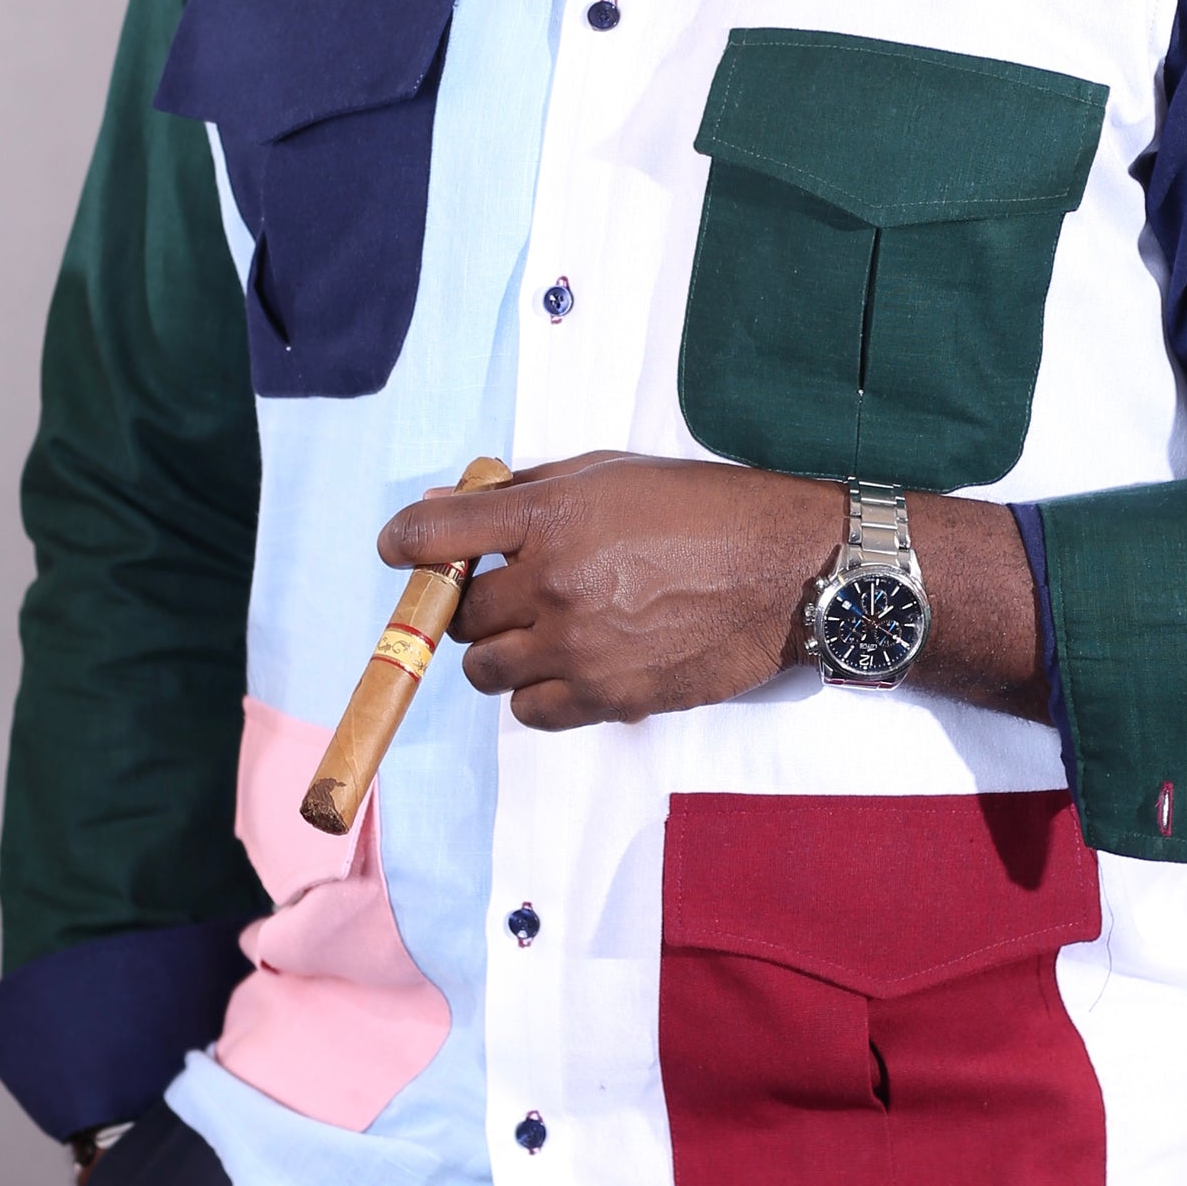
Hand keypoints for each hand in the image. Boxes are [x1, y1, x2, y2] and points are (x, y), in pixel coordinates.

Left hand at [378, 455, 840, 730]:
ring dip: (501, 651)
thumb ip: (520, 492)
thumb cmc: (701, 510)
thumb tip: (442, 507)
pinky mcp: (606, 697)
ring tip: (544, 630)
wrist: (782, 570)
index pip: (433, 535)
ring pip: (486, 669)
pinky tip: (569, 666)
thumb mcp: (607, 474)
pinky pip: (530, 711)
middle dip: (469, 603)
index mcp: (550, 515)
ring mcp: (577, 646)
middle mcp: (553, 582)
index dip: (406, 544)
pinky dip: (537, 694)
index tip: (404, 550)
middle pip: (459, 615)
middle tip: (503, 592)